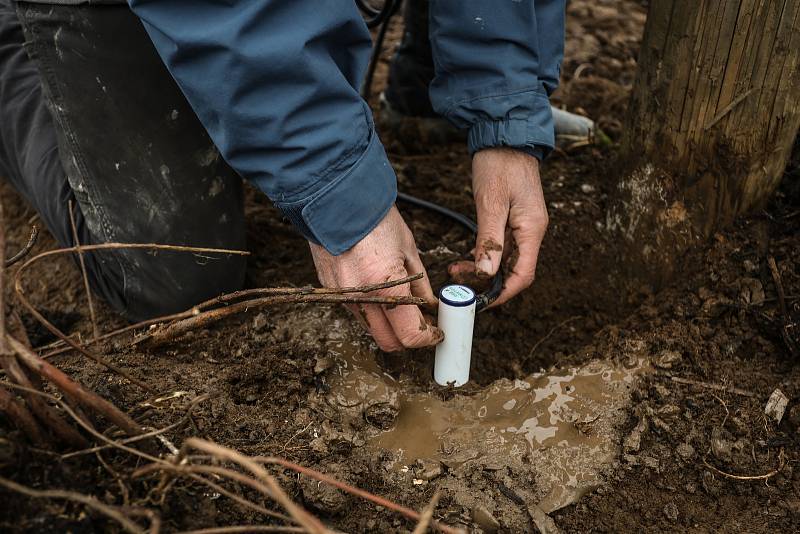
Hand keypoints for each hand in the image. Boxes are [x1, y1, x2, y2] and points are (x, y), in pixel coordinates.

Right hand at [309, 206, 442, 351]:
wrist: (334, 199)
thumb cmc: (374, 218)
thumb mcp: (408, 249)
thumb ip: (420, 284)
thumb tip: (429, 305)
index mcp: (386, 286)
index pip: (410, 335)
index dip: (427, 337)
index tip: (435, 331)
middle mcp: (361, 299)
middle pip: (389, 341)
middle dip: (408, 337)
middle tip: (421, 323)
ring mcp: (342, 297)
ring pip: (371, 328)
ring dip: (388, 324)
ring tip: (401, 301)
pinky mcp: (330, 291)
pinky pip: (356, 312)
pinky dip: (371, 309)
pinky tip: (378, 289)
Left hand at [449, 148, 547, 306]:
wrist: (504, 135)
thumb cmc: (499, 164)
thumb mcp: (490, 202)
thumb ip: (489, 239)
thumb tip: (487, 273)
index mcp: (532, 229)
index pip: (523, 275)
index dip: (503, 293)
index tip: (482, 302)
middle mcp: (532, 231)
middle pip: (514, 271)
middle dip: (488, 283)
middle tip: (461, 284)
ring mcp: (523, 226)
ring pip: (505, 261)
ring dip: (482, 270)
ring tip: (456, 270)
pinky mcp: (513, 220)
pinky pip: (500, 247)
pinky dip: (482, 255)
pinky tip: (465, 258)